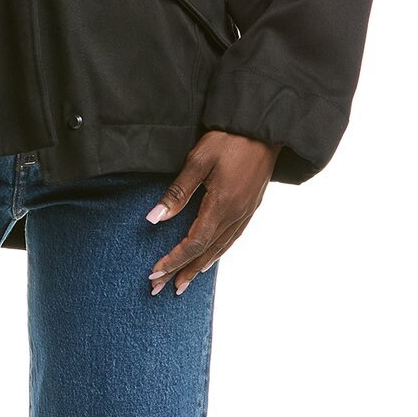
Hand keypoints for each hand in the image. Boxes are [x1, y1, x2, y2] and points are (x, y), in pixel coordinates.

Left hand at [146, 131, 281, 295]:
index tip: (154, 272)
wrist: (263, 128)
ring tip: (182, 282)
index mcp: (222, 205)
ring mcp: (246, 213)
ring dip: (199, 268)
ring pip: (220, 249)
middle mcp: (236, 216)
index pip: (194, 243)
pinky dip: (216, 254)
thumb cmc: (228, 139)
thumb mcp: (199, 160)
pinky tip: (208, 258)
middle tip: (160, 288)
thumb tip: (154, 218)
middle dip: (182, 271)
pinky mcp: (251, 208)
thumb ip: (178, 191)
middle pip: (206, 253)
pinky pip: (231, 239)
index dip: (173, 260)